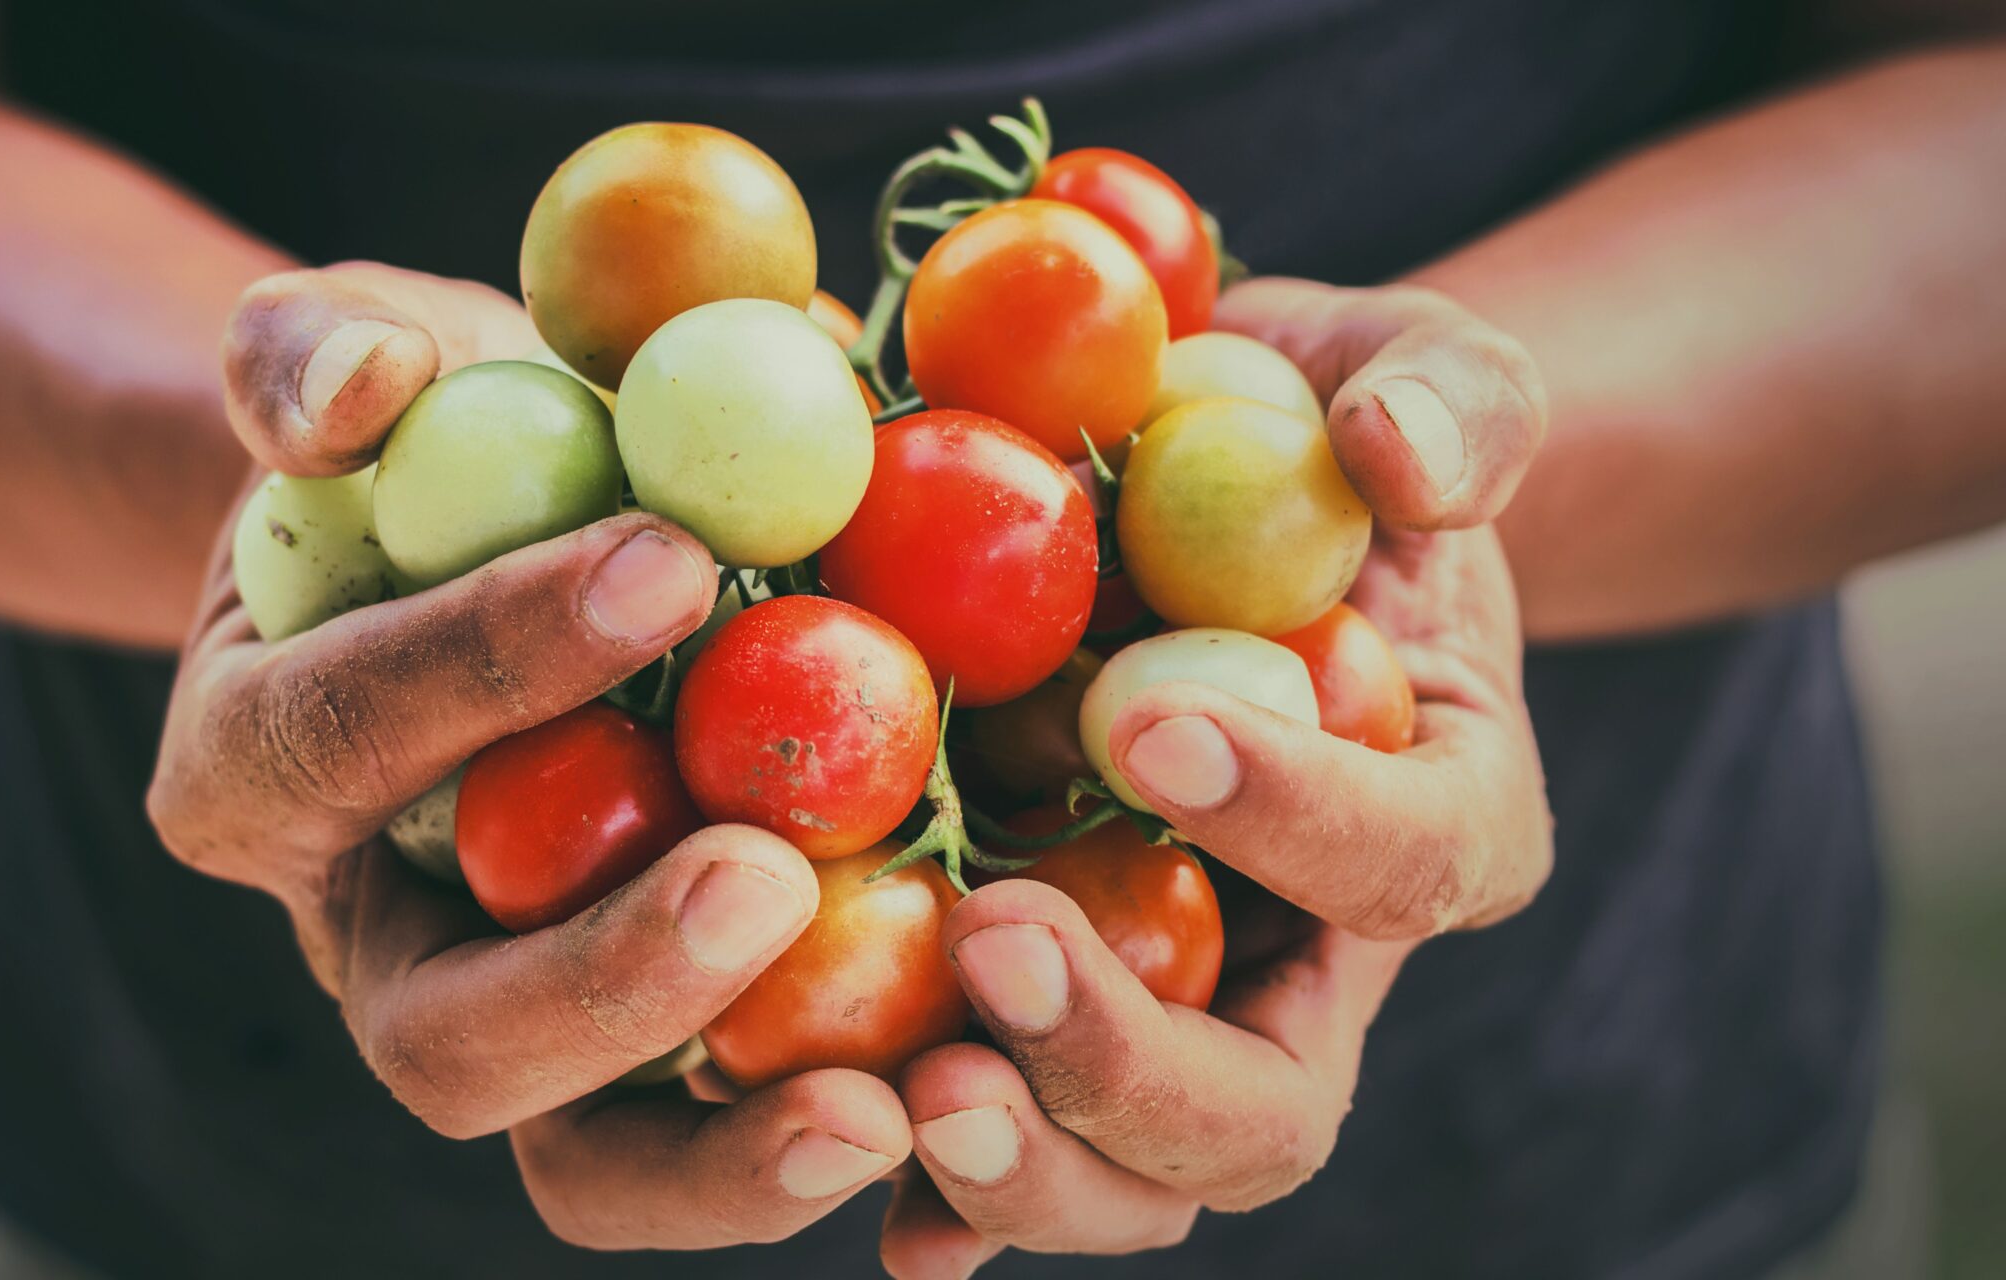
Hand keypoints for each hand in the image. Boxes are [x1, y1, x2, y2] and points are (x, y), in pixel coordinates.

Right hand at [149, 263, 913, 1250]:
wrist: (503, 550)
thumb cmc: (432, 446)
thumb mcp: (355, 356)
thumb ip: (314, 355)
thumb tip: (367, 382)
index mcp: (259, 772)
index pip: (348, 732)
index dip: (491, 660)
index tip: (671, 562)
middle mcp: (377, 943)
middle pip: (446, 1039)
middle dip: (601, 982)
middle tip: (764, 880)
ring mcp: (523, 1025)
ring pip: (586, 1161)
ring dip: (731, 1152)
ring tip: (885, 1101)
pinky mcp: (663, 1063)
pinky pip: (731, 1142)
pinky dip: (838, 1136)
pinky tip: (973, 1090)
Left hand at [881, 279, 1554, 1275]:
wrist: (1196, 500)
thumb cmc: (1311, 432)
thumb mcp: (1406, 369)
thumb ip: (1453, 395)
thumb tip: (1396, 456)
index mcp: (1432, 818)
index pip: (1406, 860)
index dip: (1299, 814)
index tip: (1151, 722)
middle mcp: (1302, 963)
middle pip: (1263, 1109)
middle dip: (1129, 1059)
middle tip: (996, 943)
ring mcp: (1160, 1012)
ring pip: (1129, 1176)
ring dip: (1023, 1160)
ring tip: (901, 1096)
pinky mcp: (1026, 1015)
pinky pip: (990, 1141)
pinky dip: (925, 1195)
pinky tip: (843, 1174)